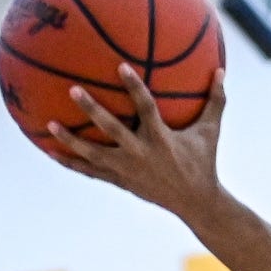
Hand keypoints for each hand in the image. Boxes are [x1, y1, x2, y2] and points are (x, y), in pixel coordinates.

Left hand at [48, 64, 224, 218]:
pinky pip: (91, 171)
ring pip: (93, 154)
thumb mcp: (210, 132)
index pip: (146, 108)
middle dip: (92, 110)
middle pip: (111, 129)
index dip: (133, 87)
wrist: (195, 203)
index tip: (120, 67)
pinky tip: (51, 152)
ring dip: (70, 140)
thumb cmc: (202, 162)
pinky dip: (71, 162)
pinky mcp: (119, 181)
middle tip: (73, 90)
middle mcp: (140, 154)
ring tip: (49, 123)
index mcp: (161, 139)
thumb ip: (216, 100)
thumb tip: (221, 69)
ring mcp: (126, 170)